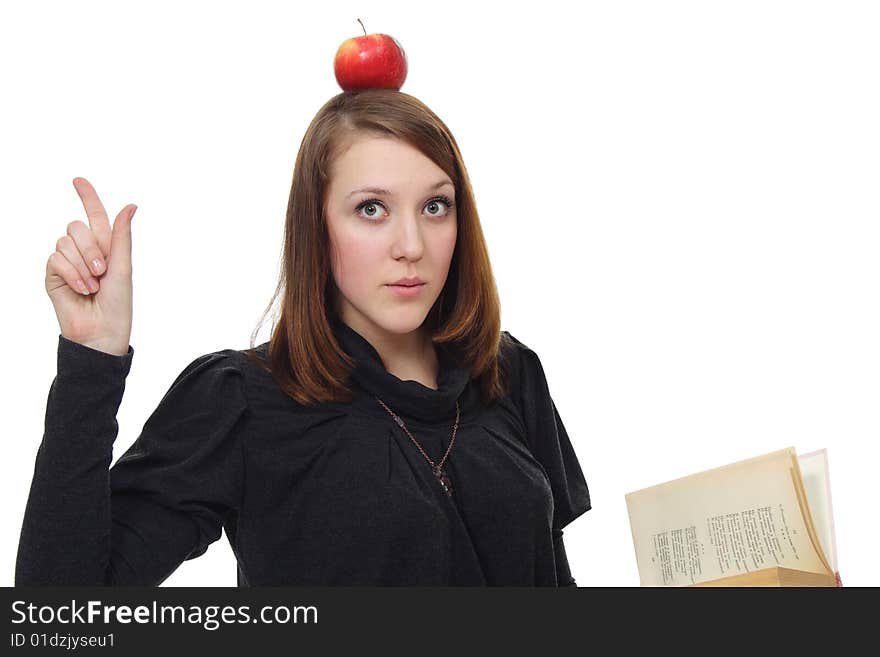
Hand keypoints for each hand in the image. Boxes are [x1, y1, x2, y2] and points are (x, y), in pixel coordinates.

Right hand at [45, 178, 136, 356]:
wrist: (102, 330)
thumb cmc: (118, 303)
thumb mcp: (124, 266)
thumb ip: (122, 235)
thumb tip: (130, 205)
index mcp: (105, 247)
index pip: (94, 216)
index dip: (87, 197)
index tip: (78, 180)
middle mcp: (84, 251)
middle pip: (77, 227)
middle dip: (91, 248)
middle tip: (102, 271)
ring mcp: (67, 262)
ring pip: (65, 242)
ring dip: (82, 265)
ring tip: (93, 285)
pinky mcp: (53, 274)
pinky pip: (56, 258)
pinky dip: (71, 273)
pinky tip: (81, 288)